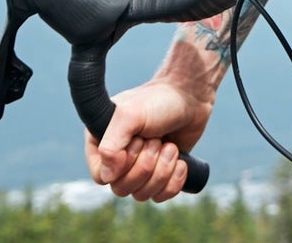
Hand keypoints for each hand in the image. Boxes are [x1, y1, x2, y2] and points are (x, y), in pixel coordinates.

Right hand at [86, 78, 212, 202]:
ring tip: (170, 146)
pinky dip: (174, 180)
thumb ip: (111, 145)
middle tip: (157, 140)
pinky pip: (161, 196)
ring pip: (142, 195)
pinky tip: (181, 161)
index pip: (101, 176)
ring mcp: (139, 168)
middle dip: (146, 165)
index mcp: (101, 142)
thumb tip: (108, 176)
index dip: (121, 165)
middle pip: (122, 189)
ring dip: (162, 171)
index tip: (137, 141)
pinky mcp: (161, 174)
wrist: (190, 96)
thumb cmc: (158, 101)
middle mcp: (117, 158)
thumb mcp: (129, 116)